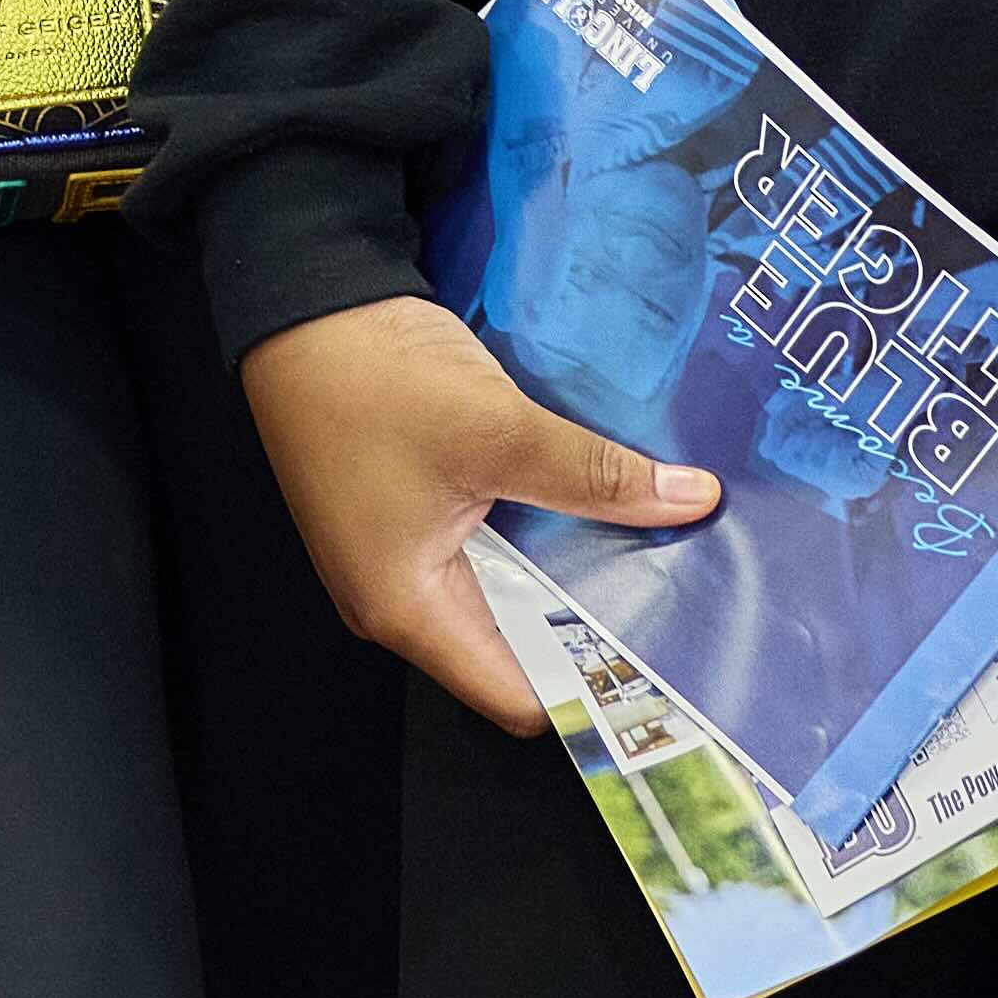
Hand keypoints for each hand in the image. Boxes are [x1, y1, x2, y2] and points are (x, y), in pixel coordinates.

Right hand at [233, 293, 718, 718]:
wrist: (305, 301)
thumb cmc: (375, 381)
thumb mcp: (500, 430)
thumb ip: (598, 476)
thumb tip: (691, 500)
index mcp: (408, 610)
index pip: (518, 696)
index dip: (591, 689)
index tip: (663, 666)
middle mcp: (400, 601)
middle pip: (517, 644)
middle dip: (593, 623)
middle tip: (677, 599)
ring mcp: (401, 554)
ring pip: (509, 587)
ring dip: (570, 567)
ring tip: (651, 547)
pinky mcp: (410, 511)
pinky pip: (490, 544)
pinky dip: (541, 528)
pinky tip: (594, 500)